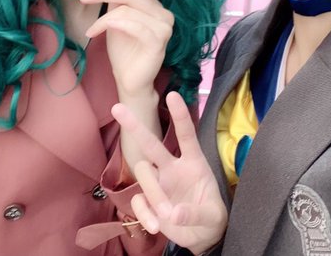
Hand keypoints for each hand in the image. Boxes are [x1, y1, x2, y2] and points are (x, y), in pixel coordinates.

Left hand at [79, 0, 173, 97]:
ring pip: (128, 9)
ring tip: (91, 30)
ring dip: (104, 18)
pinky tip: (97, 33)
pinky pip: (132, 25)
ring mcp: (164, 27)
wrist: (129, 80)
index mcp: (154, 6)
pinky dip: (111, 25)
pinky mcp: (158, 41)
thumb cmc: (124, 51)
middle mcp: (163, 13)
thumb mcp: (116, 18)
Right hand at [112, 92, 227, 253]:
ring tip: (168, 216)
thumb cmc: (209, 216)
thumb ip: (196, 213)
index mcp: (193, 163)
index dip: (180, 116)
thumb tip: (173, 213)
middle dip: (135, 126)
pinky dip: (145, 215)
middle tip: (117, 107)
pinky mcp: (147, 201)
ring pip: (143, 172)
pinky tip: (156, 226)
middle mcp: (172, 167)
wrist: (201, 236)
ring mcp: (158, 183)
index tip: (173, 95)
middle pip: (151, 143)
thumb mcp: (212, 216)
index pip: (186, 135)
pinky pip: (138, 202)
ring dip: (154, 194)